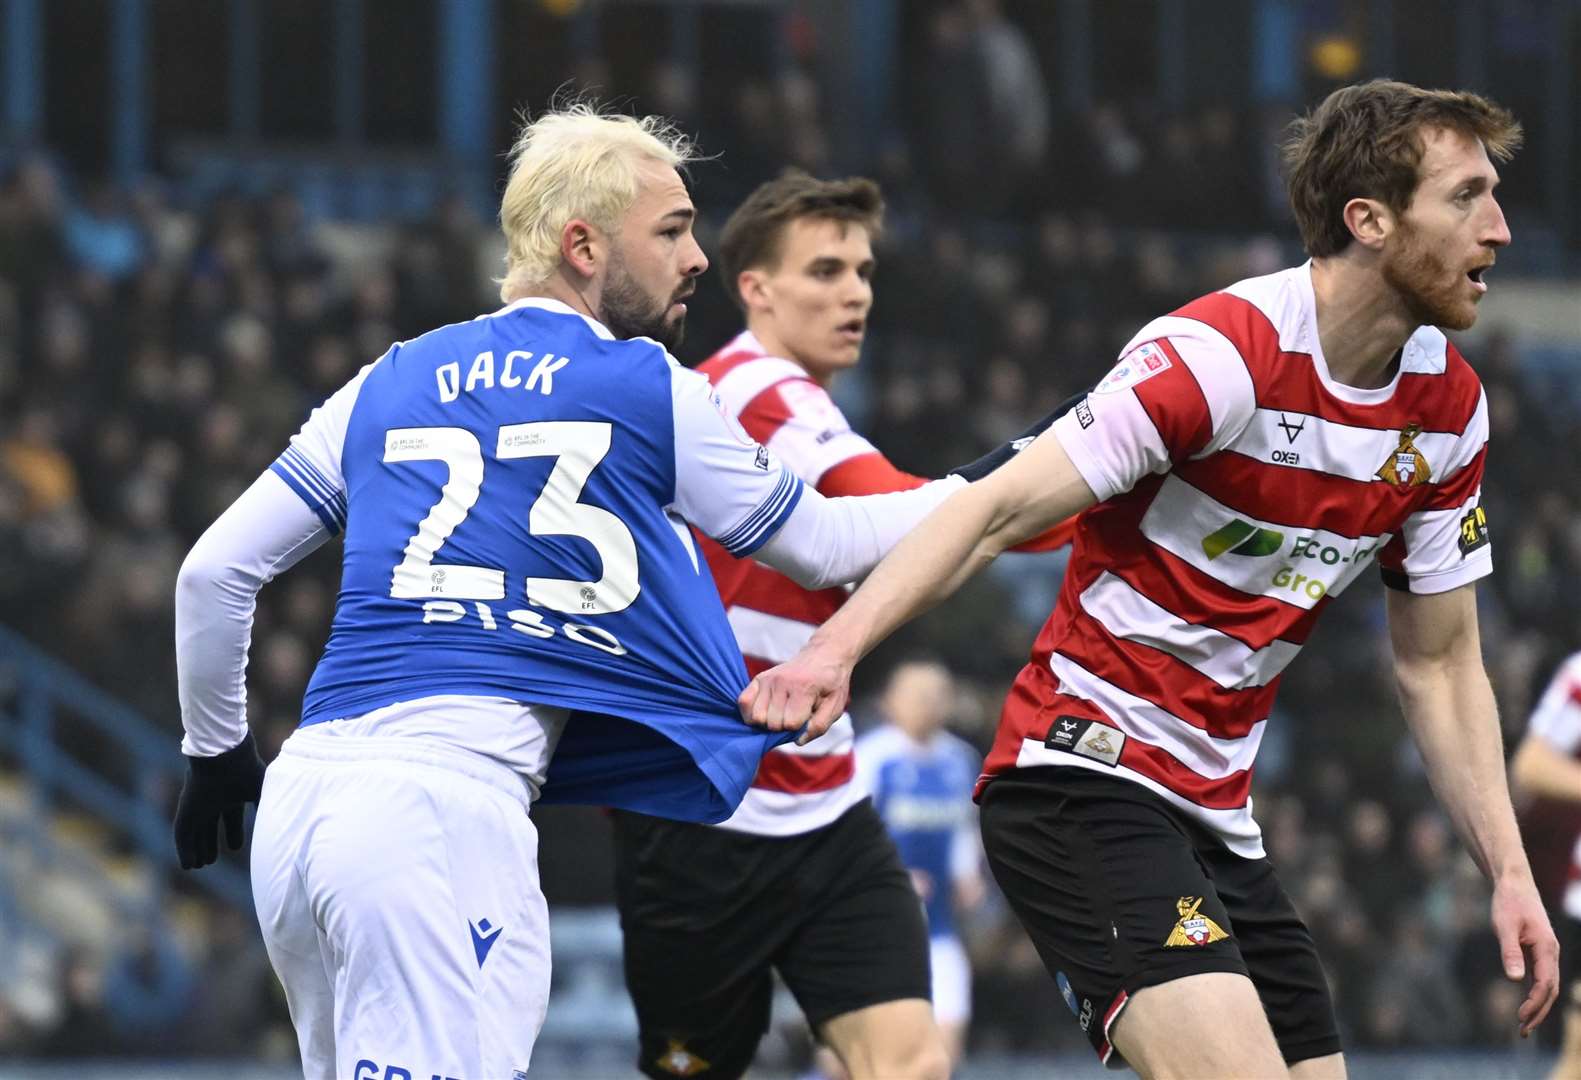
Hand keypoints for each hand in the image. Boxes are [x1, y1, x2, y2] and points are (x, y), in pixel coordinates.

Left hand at [173, 732, 266, 869]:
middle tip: (211, 860)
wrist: (225, 756)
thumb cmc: (247, 772)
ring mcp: (198, 807)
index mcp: (233, 795)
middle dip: (212, 842)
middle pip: (211, 825)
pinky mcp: (186, 812)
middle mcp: (214, 801)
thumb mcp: (264, 793)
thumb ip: (268, 810)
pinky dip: (185, 851)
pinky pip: (183, 836)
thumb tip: (279, 829)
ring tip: (200, 865)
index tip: (235, 847)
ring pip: (195, 832)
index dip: (233, 833)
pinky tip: (188, 865)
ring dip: (198, 849)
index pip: (231, 818)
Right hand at [739, 643, 853, 746]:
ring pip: (756, 717)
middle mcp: (781, 682)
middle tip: (795, 715)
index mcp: (803, 688)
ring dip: (768, 721)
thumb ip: (819, 726)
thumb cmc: (830, 684)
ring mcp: (767, 679)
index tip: (807, 718)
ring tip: (782, 713)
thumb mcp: (835, 706)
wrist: (824, 655)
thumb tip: (797, 740)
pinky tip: (766, 712)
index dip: (800, 728)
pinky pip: (743, 702)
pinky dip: (751, 713)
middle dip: (784, 727)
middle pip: (772, 723)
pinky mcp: (758, 679)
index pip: (790, 724)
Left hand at [1490, 874, 1559, 1035]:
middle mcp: (1551, 952)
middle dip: (1538, 1012)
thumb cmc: (1508, 902)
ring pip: (1548, 986)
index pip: (1545, 984)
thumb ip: (1510, 951)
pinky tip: (1527, 1005)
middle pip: (1550, 990)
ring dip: (1538, 1006)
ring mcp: (1547, 952)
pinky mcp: (1539, 951)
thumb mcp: (1504, 925)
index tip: (1520, 1017)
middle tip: (1523, 1032)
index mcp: (1546, 948)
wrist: (1514, 883)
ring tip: (1524, 1025)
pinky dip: (1536, 994)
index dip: (1535, 1003)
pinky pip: (1543, 978)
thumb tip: (1514, 979)